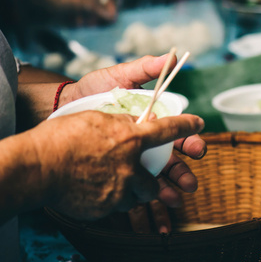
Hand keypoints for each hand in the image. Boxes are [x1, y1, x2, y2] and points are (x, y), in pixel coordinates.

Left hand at [59, 55, 207, 229]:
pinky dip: (143, 197)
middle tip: (189, 183)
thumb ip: (145, 68)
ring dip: (168, 188)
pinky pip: (131, 186)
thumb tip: (170, 57)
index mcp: (152, 119)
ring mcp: (130, 157)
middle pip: (171, 159)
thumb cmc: (93, 89)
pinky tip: (150, 205)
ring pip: (155, 176)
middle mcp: (145, 141)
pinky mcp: (114, 169)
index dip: (190, 140)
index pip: (176, 132)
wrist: (61, 108)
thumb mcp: (119, 76)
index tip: (197, 148)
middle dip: (183, 172)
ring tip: (173, 199)